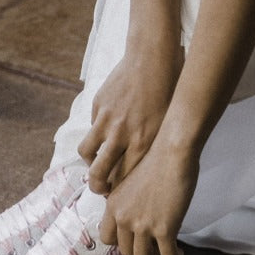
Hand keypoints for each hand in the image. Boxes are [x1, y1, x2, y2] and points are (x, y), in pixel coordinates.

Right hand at [78, 47, 182, 194]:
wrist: (152, 59)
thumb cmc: (168, 92)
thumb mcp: (167, 124)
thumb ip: (152, 147)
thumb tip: (141, 168)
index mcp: (143, 142)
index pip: (123, 177)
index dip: (118, 190)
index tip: (117, 195)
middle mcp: (122, 134)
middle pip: (99, 172)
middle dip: (96, 186)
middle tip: (99, 189)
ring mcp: (106, 119)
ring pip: (86, 152)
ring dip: (90, 162)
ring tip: (97, 163)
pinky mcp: (98, 105)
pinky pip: (92, 127)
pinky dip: (96, 134)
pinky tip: (106, 132)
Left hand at [100, 140, 197, 254]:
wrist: (172, 154)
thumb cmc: (156, 161)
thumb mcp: (130, 183)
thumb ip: (127, 202)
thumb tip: (137, 218)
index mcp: (113, 206)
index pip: (107, 238)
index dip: (121, 242)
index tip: (135, 239)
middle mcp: (123, 218)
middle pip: (125, 251)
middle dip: (140, 250)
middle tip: (154, 244)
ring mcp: (142, 226)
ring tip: (166, 249)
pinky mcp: (164, 230)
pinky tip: (179, 253)